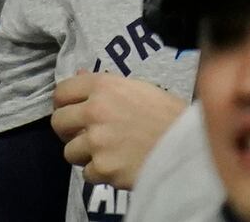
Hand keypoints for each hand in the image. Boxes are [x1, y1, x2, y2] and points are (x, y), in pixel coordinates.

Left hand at [51, 72, 185, 188]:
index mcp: (103, 86)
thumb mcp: (139, 89)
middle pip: (58, 123)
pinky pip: (88, 174)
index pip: (61, 92)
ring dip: (85, 155)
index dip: (64, 104)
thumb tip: (79, 75)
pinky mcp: (104, 168)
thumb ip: (106, 85)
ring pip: (70, 152)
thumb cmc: (169, 115)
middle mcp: (94, 111)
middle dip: (68, 132)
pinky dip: (100, 174)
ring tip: (107, 154)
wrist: (191, 148)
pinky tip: (118, 167)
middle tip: (84, 137)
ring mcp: (97, 141)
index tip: (71, 113)